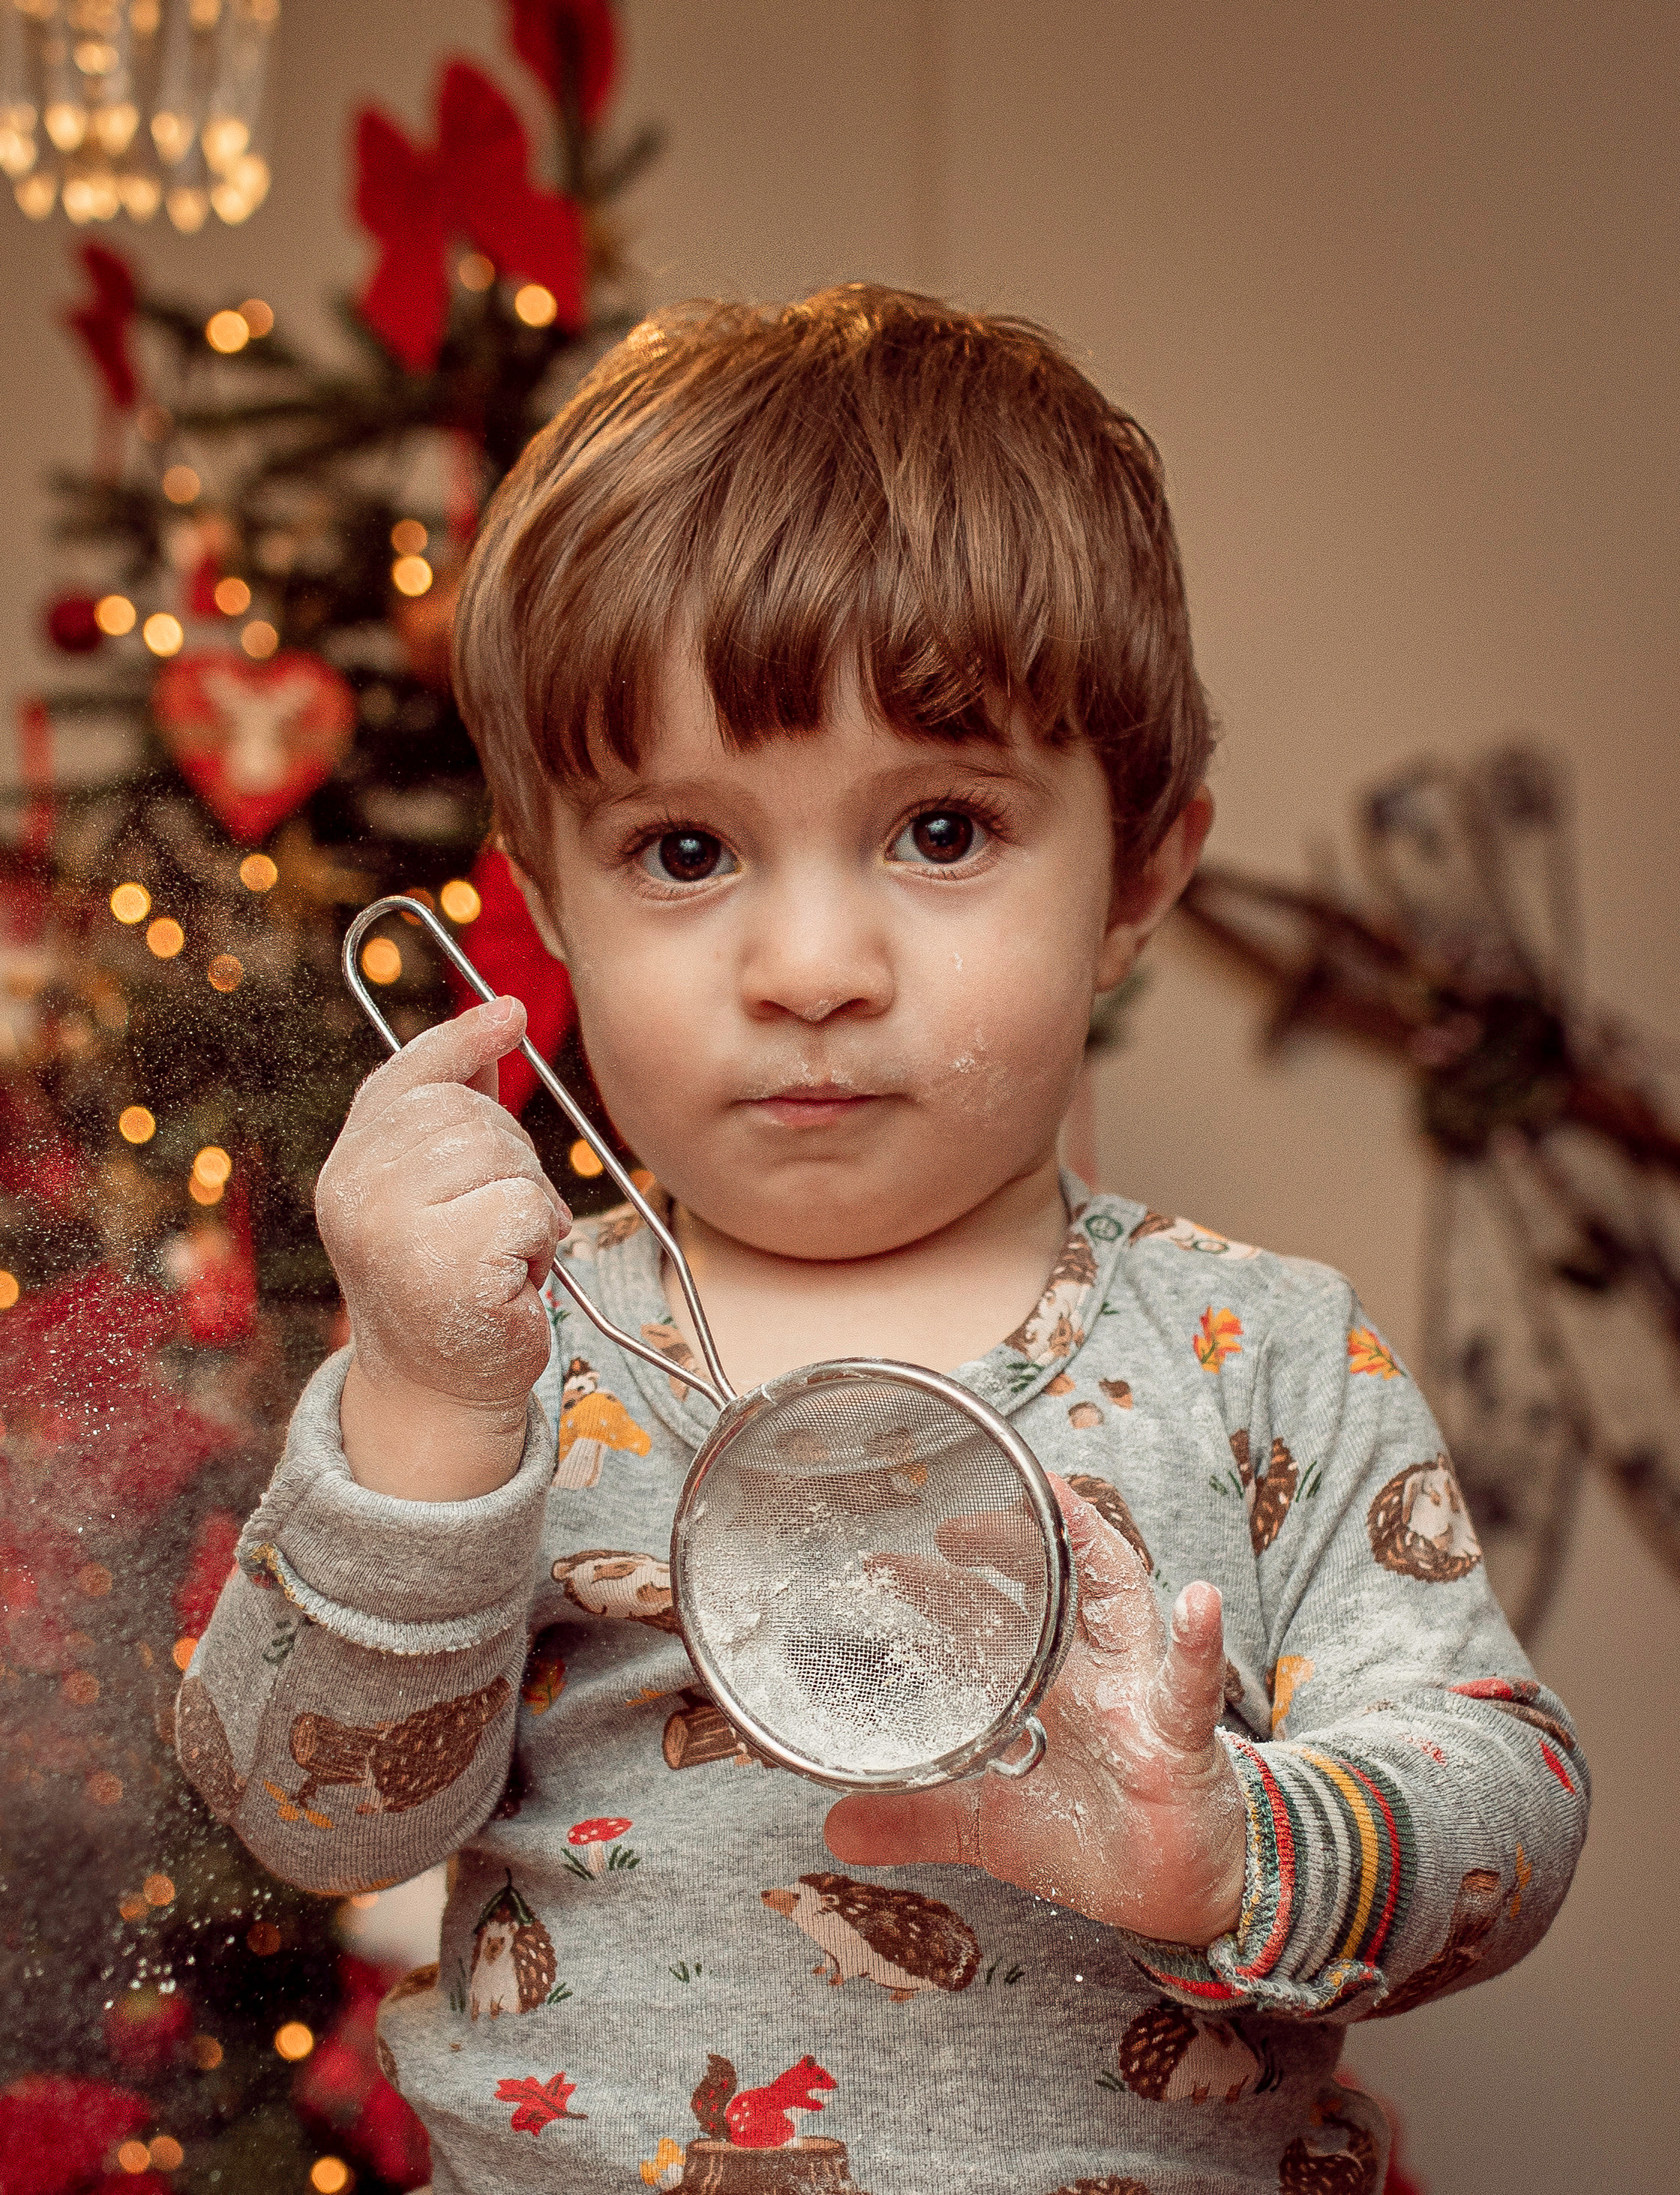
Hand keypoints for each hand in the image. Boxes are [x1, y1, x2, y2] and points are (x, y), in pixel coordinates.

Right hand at [316, 997, 569, 1498]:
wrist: (440, 1393)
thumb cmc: (450, 1285)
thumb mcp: (442, 1192)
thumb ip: (458, 1112)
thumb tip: (497, 1018)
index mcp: (348, 1169)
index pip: (405, 1078)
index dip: (460, 1040)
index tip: (512, 1013)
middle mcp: (354, 1193)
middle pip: (470, 1114)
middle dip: (510, 1161)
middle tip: (497, 1222)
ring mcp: (392, 1229)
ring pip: (505, 1158)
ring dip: (527, 1205)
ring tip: (500, 1253)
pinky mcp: (444, 1266)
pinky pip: (528, 1208)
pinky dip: (539, 1243)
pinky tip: (511, 1281)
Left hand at [823, 1479, 1247, 1946]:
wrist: (1175, 1891)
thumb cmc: (1092, 1836)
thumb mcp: (987, 1827)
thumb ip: (915, 1819)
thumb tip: (833, 1831)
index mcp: (1042, 1683)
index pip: (985, 1614)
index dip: (936, 1584)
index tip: (880, 1564)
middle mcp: (1087, 1669)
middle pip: (1044, 1583)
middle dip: (1000, 1543)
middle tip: (944, 1527)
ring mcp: (1136, 1693)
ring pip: (1119, 1597)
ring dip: (1092, 1543)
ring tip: (1065, 1500)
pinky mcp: (1180, 1735)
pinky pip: (1190, 1683)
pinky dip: (1196, 1644)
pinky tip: (1201, 1602)